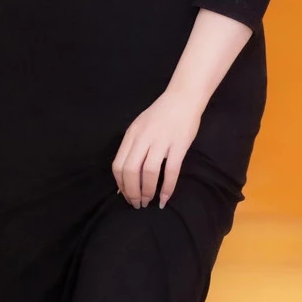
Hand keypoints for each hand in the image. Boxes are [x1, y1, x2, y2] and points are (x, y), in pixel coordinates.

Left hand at [113, 88, 203, 209]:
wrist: (183, 98)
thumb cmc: (161, 114)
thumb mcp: (140, 127)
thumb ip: (132, 147)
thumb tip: (125, 176)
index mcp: (131, 135)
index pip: (118, 165)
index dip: (120, 184)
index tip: (125, 195)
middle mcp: (143, 138)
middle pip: (130, 171)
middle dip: (132, 192)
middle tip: (137, 204)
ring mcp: (161, 141)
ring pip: (148, 173)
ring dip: (147, 191)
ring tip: (148, 202)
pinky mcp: (178, 145)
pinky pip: (171, 171)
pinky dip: (167, 188)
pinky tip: (164, 199)